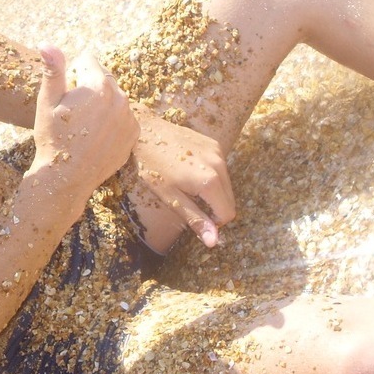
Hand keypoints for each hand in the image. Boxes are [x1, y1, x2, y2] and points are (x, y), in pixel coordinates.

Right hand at [31, 45, 139, 197]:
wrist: (66, 178)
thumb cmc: (52, 137)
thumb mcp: (47, 102)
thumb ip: (52, 70)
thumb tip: (46, 43)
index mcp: (98, 85)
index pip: (87, 60)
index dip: (72, 74)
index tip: (65, 94)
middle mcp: (120, 97)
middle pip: (102, 79)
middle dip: (88, 88)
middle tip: (72, 113)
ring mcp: (129, 117)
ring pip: (113, 98)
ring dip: (101, 104)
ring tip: (83, 127)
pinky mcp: (133, 134)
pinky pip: (122, 117)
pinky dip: (111, 122)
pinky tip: (95, 136)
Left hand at [121, 106, 234, 250]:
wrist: (144, 130)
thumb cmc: (151, 167)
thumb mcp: (170, 198)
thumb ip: (195, 219)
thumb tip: (214, 242)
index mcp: (210, 181)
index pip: (227, 214)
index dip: (213, 221)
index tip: (193, 214)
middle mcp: (220, 164)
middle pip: (229, 200)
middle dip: (214, 207)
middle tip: (188, 200)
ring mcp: (218, 151)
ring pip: (226, 184)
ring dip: (212, 191)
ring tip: (186, 184)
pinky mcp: (214, 143)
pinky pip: (220, 167)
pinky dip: (210, 174)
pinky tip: (189, 169)